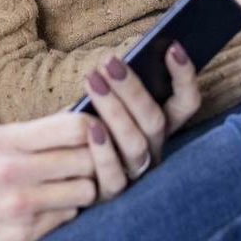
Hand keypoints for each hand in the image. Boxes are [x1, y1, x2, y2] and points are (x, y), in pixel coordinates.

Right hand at [0, 113, 99, 240]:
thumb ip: (33, 133)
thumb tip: (81, 116)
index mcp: (5, 140)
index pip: (75, 127)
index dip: (93, 129)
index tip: (91, 134)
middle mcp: (14, 170)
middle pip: (88, 158)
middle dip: (92, 160)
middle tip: (83, 163)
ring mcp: (20, 205)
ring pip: (85, 190)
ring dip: (81, 189)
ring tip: (64, 187)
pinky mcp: (23, 234)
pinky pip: (68, 217)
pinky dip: (64, 211)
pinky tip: (46, 208)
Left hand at [79, 43, 200, 201]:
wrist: (54, 167)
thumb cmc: (81, 120)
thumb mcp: (102, 99)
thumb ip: (116, 84)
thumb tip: (118, 58)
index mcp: (160, 125)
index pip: (187, 102)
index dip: (184, 76)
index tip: (172, 46)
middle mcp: (154, 151)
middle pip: (155, 120)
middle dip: (133, 89)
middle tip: (110, 61)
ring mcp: (136, 175)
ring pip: (136, 144)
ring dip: (114, 110)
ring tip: (92, 80)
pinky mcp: (112, 195)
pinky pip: (113, 175)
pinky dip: (103, 150)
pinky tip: (90, 126)